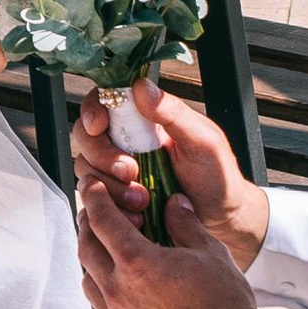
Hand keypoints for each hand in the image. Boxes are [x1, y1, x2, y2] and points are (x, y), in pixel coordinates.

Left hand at [72, 88, 267, 308]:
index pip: (101, 219)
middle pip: (86, 248)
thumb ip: (184, 223)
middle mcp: (119, 292)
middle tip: (96, 212)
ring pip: (88, 280)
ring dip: (92, 259)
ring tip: (107, 248)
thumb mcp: (209, 252)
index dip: (94, 197)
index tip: (91, 186)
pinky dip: (104, 291)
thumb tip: (173, 202)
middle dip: (88, 225)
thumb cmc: (225, 305)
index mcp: (137, 264)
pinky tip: (121, 285)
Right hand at [74, 89, 269, 266]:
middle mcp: (124, 143)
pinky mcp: (115, 201)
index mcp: (143, 120)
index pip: (104, 102)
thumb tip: (142, 87)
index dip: (93, 111)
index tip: (100, 126)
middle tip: (131, 172)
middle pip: (85, 136)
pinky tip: (135, 216)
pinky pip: (94, 201)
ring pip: (85, 170)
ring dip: (110, 187)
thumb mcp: (202, 141)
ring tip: (142, 201)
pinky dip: (110, 209)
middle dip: (101, 155)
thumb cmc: (217, 177)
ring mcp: (116, 173)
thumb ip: (173, 113)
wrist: (221, 220)